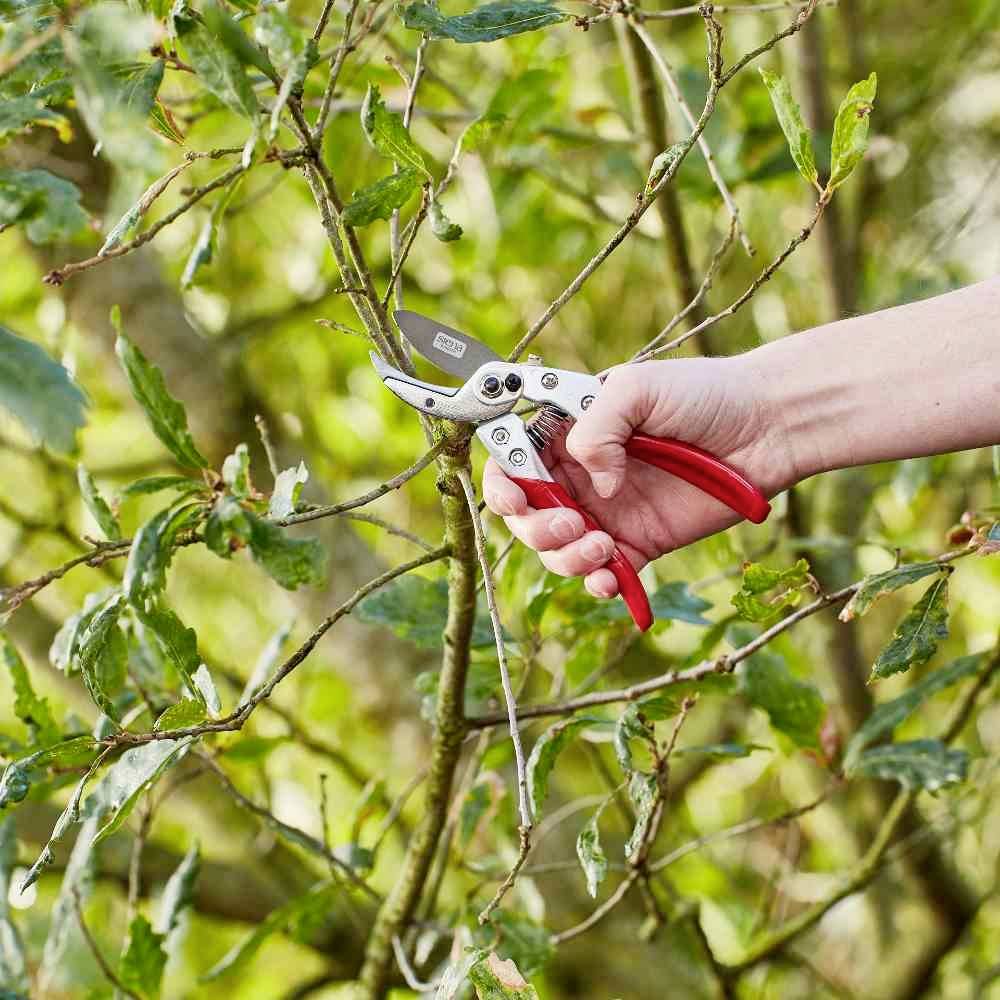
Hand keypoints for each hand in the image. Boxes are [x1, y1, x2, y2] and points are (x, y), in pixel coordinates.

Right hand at [482, 356, 793, 598]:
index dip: (502, 485)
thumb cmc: (704, 394)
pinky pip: (603, 574)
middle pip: (526, 515)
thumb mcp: (640, 387)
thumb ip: (597, 427)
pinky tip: (611, 578)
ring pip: (558, 551)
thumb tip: (594, 483)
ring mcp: (607, 512)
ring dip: (566, 558)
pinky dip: (598, 584)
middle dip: (536, 528)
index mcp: (568, 432)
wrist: (767, 427)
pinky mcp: (639, 543)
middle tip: (575, 523)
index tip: (515, 499)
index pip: (511, 462)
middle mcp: (580, 475)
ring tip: (602, 546)